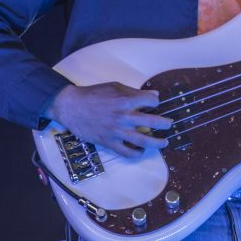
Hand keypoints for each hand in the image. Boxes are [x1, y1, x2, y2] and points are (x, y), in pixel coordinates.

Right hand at [45, 82, 171, 157]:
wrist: (72, 107)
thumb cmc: (93, 94)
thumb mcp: (115, 87)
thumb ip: (135, 92)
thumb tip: (154, 94)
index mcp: (126, 100)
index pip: (151, 101)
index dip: (155, 101)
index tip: (154, 104)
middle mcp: (124, 117)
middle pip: (153, 122)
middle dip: (164, 124)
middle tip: (168, 124)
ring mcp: (117, 131)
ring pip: (143, 140)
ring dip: (157, 142)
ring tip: (164, 142)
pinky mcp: (109, 142)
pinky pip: (127, 152)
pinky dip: (137, 153)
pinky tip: (141, 150)